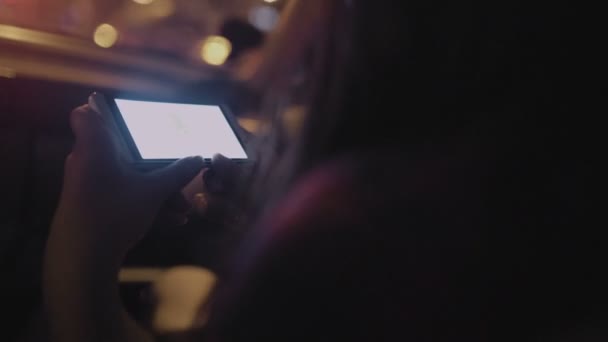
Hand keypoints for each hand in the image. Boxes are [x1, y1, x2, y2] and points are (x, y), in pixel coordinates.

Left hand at [51, 105, 204, 256]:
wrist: (81, 259)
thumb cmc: (114, 212)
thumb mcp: (153, 192)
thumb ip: (177, 173)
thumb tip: (198, 157)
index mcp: (95, 147)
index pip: (86, 114)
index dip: (102, 109)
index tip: (127, 116)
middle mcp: (88, 161)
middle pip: (121, 151)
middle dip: (154, 164)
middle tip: (178, 171)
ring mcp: (87, 185)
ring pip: (126, 177)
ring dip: (156, 189)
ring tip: (183, 208)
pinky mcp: (90, 206)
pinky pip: (121, 194)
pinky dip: (144, 202)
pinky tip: (172, 221)